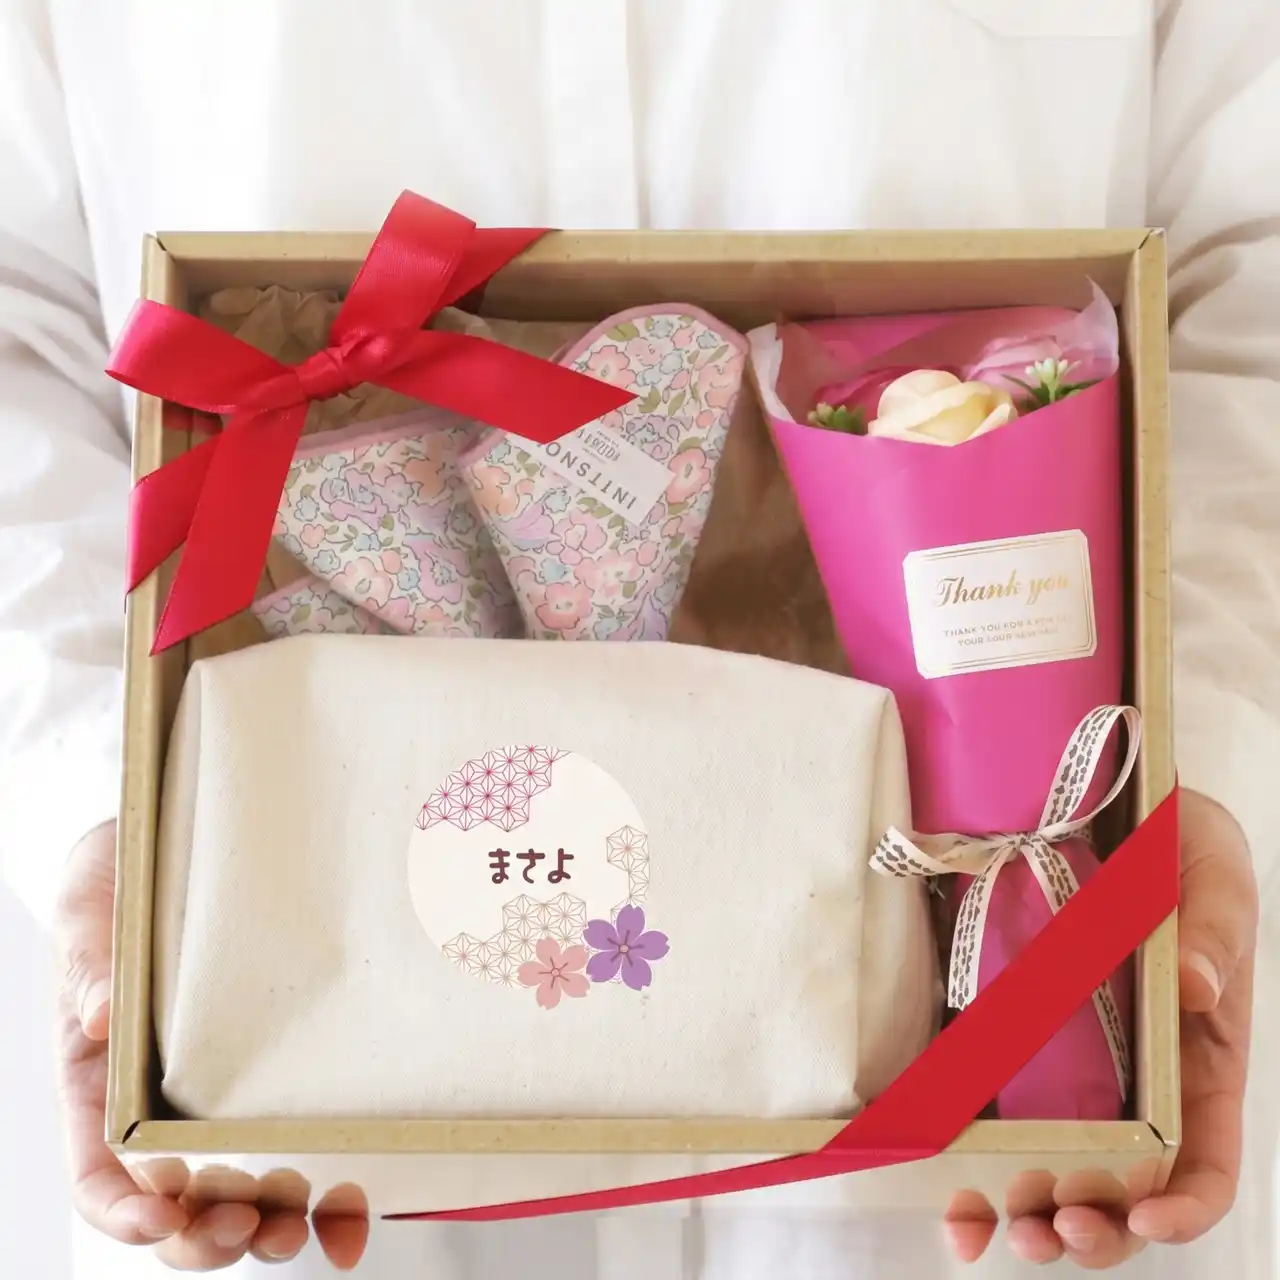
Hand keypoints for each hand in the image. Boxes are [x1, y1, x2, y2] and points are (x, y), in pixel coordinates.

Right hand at [55, 820, 369, 1269]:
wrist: (185, 839)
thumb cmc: (124, 874)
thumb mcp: (90, 902)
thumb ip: (87, 957)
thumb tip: (96, 1019)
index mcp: (99, 1078)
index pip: (99, 1170)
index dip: (124, 1209)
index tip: (163, 1217)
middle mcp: (159, 1100)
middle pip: (173, 1201)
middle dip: (205, 1234)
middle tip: (248, 1226)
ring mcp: (221, 1096)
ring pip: (238, 1190)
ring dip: (266, 1227)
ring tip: (297, 1226)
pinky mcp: (279, 1076)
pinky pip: (300, 1146)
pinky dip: (324, 1194)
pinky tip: (353, 1209)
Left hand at [944, 788, 1257, 1268]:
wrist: (1106, 803)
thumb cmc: (1178, 844)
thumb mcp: (1211, 872)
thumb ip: (1212, 928)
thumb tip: (1195, 991)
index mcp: (1201, 1061)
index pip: (1205, 1161)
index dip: (1181, 1206)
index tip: (1139, 1217)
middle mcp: (1139, 1082)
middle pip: (1124, 1189)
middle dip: (1087, 1228)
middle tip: (1043, 1231)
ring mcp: (1075, 1067)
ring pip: (1059, 1170)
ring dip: (1026, 1216)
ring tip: (984, 1229)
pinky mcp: (1014, 1039)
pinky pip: (999, 1116)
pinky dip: (974, 1167)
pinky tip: (947, 1194)